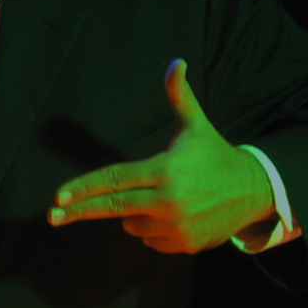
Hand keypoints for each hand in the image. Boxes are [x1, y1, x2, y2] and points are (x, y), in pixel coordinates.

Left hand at [47, 59, 274, 253]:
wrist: (255, 190)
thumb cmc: (215, 155)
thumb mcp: (195, 126)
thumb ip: (179, 96)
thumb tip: (176, 63)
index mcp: (165, 170)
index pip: (114, 179)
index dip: (84, 187)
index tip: (58, 196)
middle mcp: (168, 201)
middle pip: (112, 207)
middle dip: (79, 211)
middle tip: (52, 216)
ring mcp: (176, 226)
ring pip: (131, 224)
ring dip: (134, 214)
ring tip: (162, 197)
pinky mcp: (184, 244)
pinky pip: (149, 240)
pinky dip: (153, 229)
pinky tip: (174, 215)